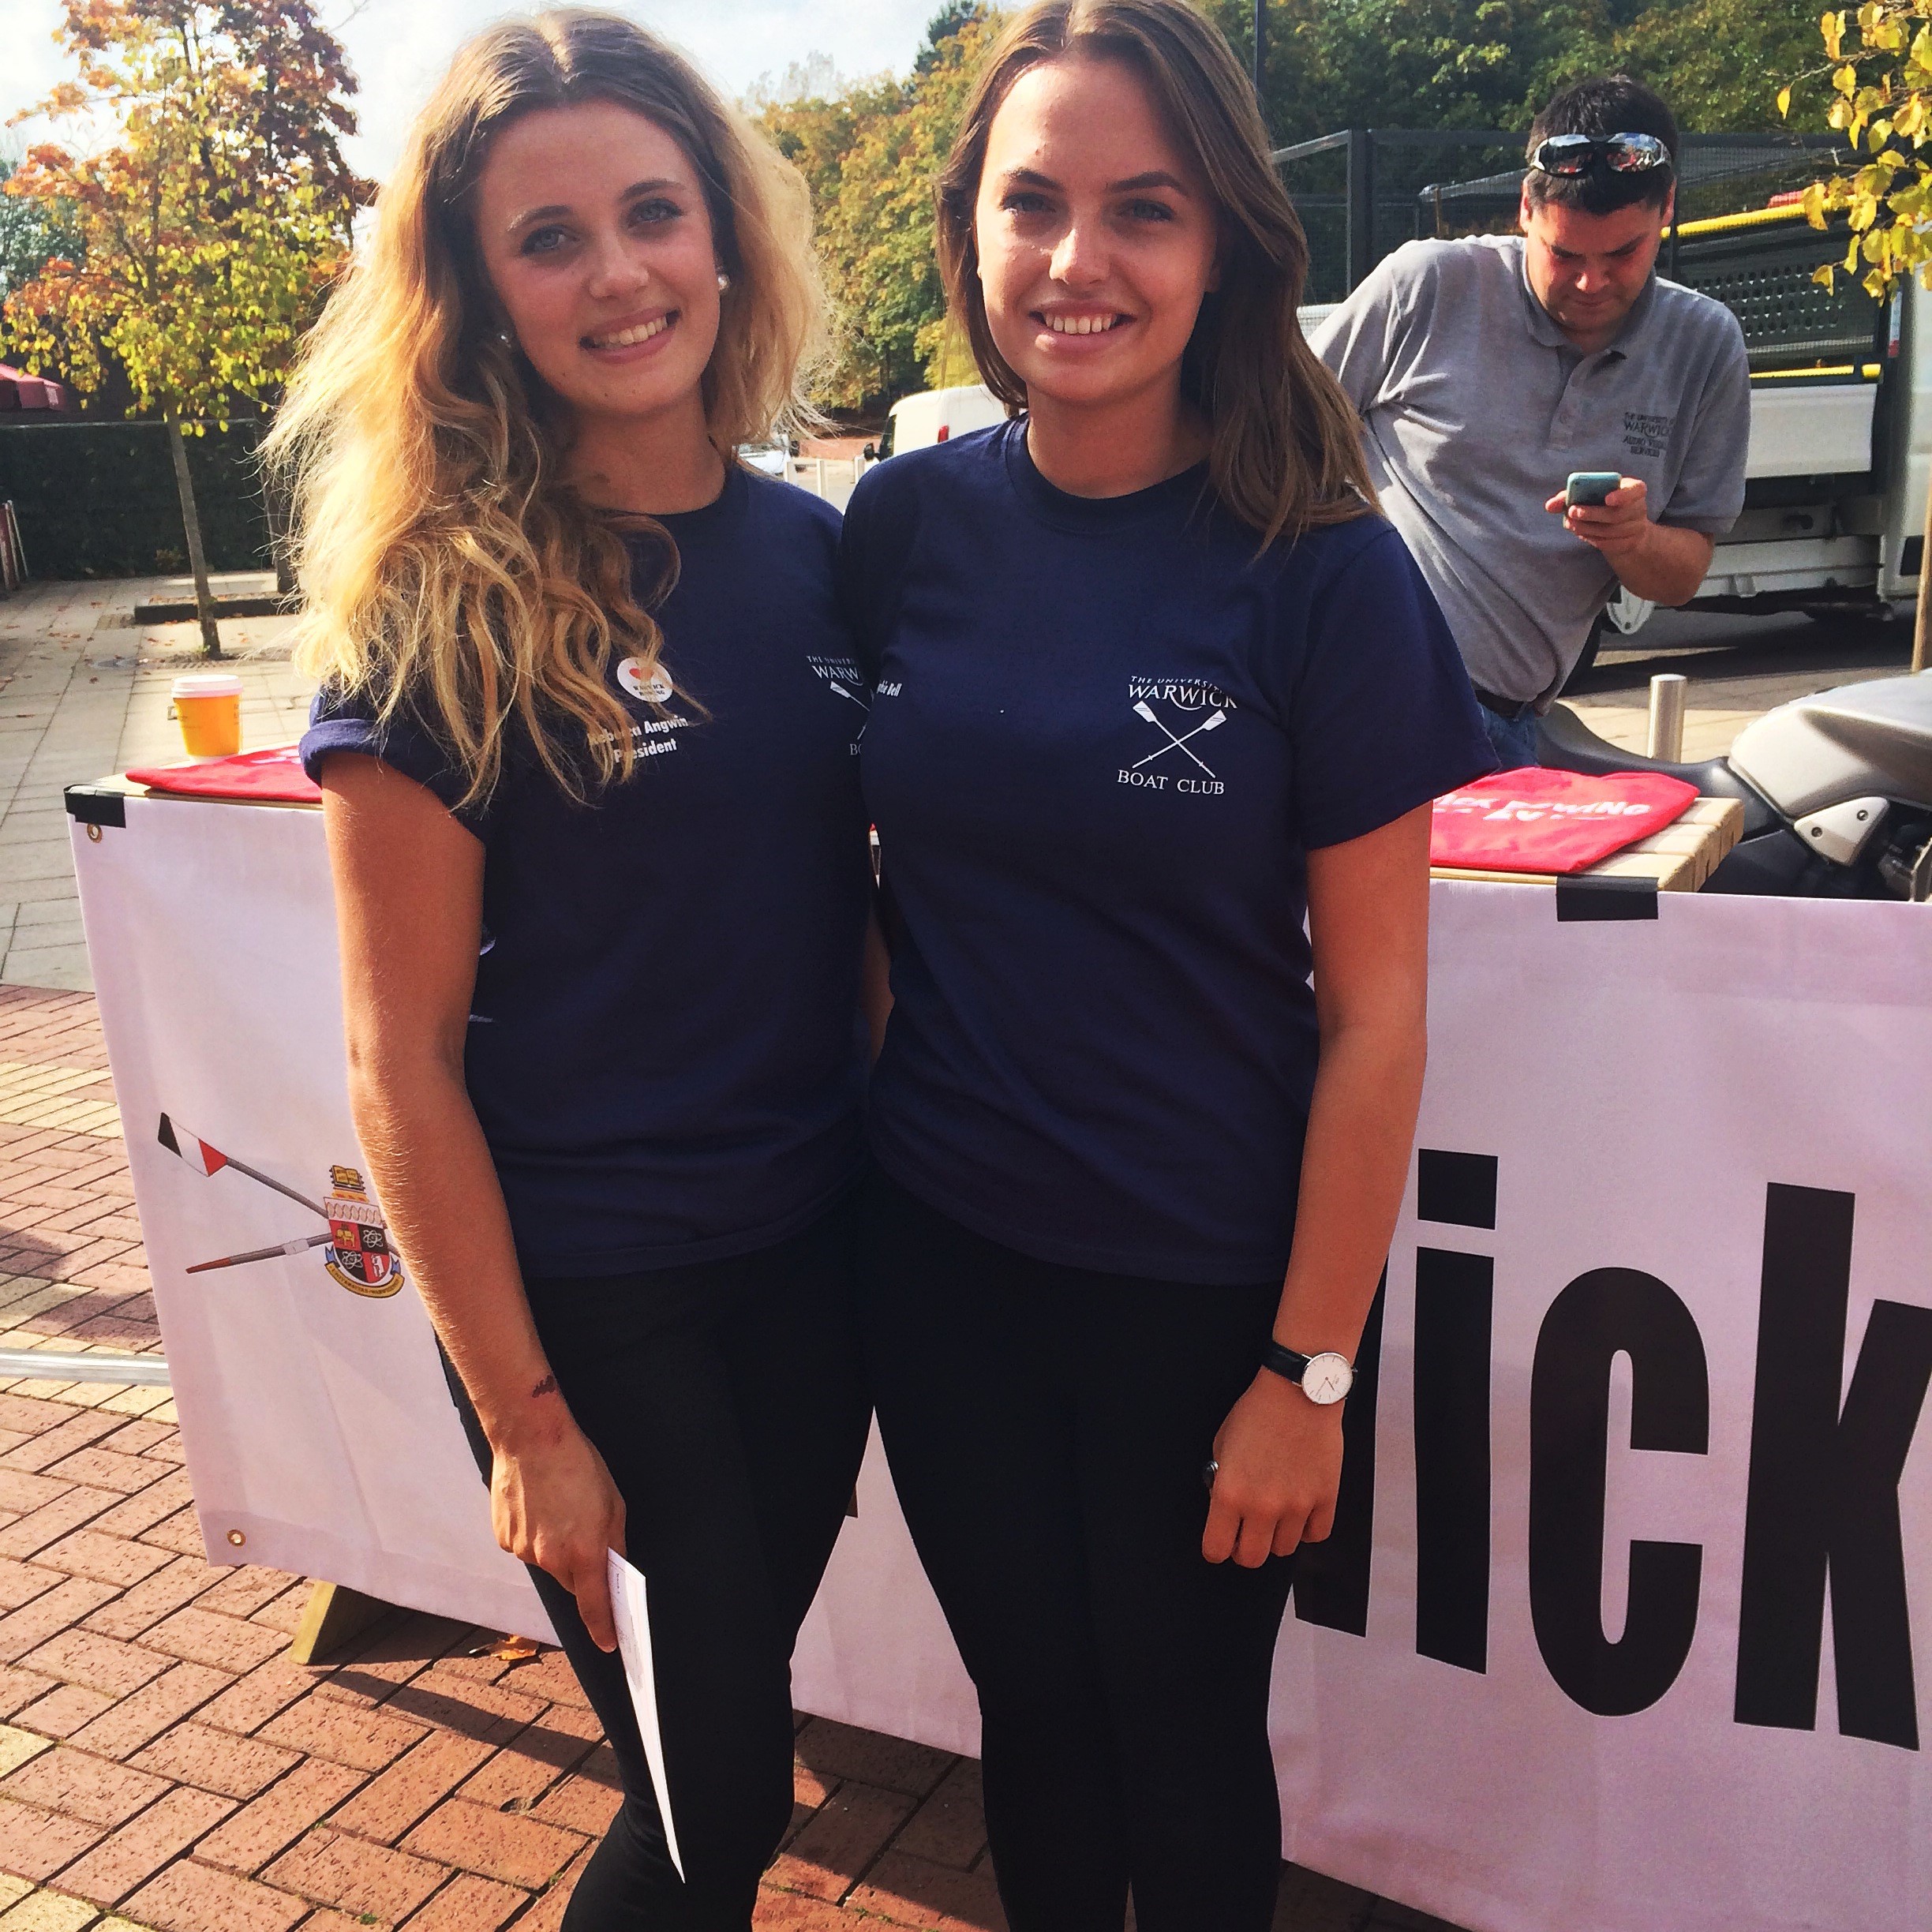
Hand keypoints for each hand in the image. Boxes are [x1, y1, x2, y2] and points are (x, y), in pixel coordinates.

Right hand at [489, 1422, 626, 1650]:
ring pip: (546, 1562)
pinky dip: (533, 1534)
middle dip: (581, 1566)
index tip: (609, 1643)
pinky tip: (538, 1505)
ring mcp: (522, 1550)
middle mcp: (551, 1558)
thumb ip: (613, 1543)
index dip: (603, 1627)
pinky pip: (524, 1546)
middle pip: (571, 1580)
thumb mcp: (613, 1503)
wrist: (532, 1438)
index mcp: (584, 1552)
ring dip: (555, 1546)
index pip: (594, 1605)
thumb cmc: (580, 1465)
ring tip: (557, 1507)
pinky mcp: (503, 1538)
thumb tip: (613, 1570)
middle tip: (583, 1530)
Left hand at [1202, 1370, 1344, 1566]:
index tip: (1221, 1540)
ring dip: (1276, 1536)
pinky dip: (1307, 1529)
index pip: (1216, 1549)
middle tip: (1247, 1531)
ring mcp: (1297, 1506)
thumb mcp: (1222, 1445)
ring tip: (1276, 1513)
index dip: (1216, 1548)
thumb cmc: (1256, 1413)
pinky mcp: (1326, 1499)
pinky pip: (1316, 1535)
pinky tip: (1301, 1511)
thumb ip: (1222, 1482)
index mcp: (1230, 1493)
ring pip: (1284, 1549)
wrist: (1298, 1392)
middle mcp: (1262, 1507)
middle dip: (1245, 1548)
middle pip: (1251, 1558)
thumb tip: (1225, 1508)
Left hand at [1544, 477, 1651, 565]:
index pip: (1635, 490)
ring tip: (1571, 524)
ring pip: (1611, 530)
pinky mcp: (1628, 543)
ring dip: (1588, 528)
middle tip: (1572, 512)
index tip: (1607, 499)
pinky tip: (1582, 533)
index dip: (1622, 495)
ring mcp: (1635, 527)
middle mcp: (1638, 507)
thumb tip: (1549, 506)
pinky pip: (1609, 543)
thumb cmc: (1601, 503)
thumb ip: (1569, 496)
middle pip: (1617, 513)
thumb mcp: (1589, 494)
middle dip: (1593, 513)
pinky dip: (1592, 539)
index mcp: (1634, 489)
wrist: (1619, 526)